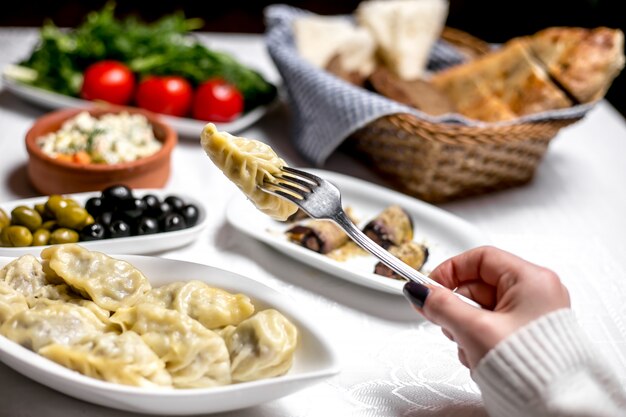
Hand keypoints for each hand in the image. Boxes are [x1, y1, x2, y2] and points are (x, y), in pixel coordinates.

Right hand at [403, 246, 570, 368]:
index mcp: (532, 279)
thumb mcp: (474, 330)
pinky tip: (481, 356)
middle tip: (447, 323)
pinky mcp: (528, 335)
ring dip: (466, 328)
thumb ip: (441, 306)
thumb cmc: (532, 369)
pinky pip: (492, 327)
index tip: (429, 286)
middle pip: (478, 286)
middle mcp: (536, 293)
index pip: (480, 258)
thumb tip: (420, 292)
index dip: (450, 270)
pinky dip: (479, 340)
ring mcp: (533, 316)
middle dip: (458, 307)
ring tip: (471, 347)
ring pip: (482, 309)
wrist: (556, 408)